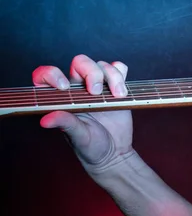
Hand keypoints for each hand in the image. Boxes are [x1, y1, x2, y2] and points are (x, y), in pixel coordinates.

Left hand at [32, 54, 132, 173]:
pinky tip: (122, 90)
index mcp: (61, 99)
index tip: (64, 87)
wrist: (114, 153)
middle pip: (80, 62)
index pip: (46, 76)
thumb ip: (65, 124)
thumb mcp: (78, 137)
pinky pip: (119, 69)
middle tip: (97, 92)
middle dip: (91, 72)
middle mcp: (77, 89)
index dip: (52, 74)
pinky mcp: (115, 87)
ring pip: (101, 65)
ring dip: (112, 76)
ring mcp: (98, 86)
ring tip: (118, 95)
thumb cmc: (91, 147)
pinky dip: (121, 73)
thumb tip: (46, 119)